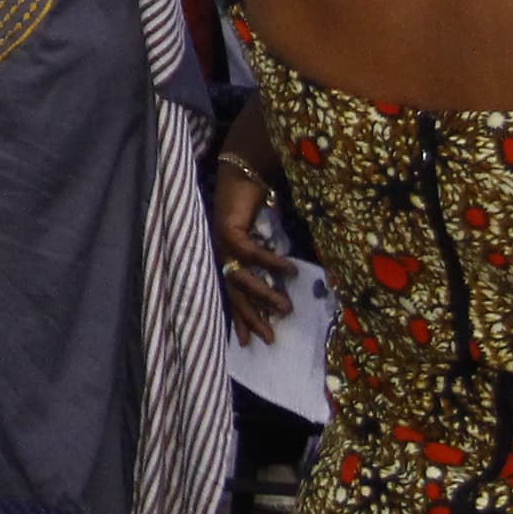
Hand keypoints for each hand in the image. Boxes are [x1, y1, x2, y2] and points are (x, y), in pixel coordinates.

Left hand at [212, 162, 298, 344]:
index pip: (231, 295)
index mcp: (227, 258)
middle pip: (233, 294)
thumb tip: (292, 286)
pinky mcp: (227, 229)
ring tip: (287, 308)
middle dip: (251, 317)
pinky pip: (251, 254)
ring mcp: (221, 243)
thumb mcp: (266, 239)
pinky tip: (290, 270)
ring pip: (241, 278)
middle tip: (270, 338)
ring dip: (264, 295)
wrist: (245, 170)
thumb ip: (271, 262)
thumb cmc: (257, 205)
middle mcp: (220, 254)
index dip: (239, 318)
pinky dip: (271, 263)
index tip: (248, 342)